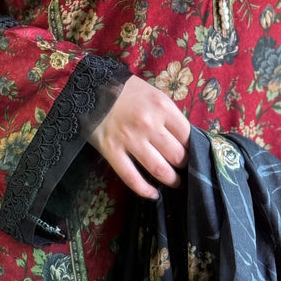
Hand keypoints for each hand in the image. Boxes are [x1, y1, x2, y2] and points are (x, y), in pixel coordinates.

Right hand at [87, 74, 190, 198]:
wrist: (89, 85)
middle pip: (177, 155)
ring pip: (159, 170)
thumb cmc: (123, 87)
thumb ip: (166, 113)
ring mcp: (130, 139)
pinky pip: (132, 177)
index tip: (192, 153)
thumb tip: (183, 136)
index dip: (192, 148)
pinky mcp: (112, 151)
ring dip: (172, 180)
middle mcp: (149, 124)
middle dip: (184, 166)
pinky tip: (153, 195)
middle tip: (185, 170)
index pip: (187, 135)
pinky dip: (145, 190)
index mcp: (162, 106)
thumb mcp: (151, 93)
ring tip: (175, 183)